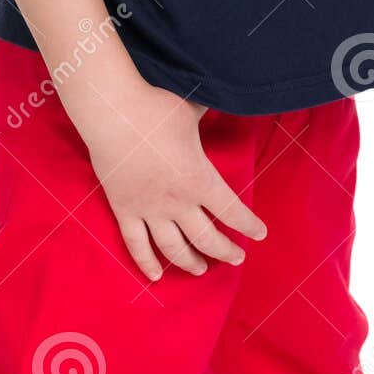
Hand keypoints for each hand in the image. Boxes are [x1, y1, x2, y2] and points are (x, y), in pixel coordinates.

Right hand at [80, 79, 266, 280]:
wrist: (113, 113)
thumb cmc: (156, 108)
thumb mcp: (193, 110)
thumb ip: (210, 113)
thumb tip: (225, 97)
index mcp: (200, 179)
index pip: (232, 212)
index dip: (249, 226)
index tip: (260, 234)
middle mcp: (178, 201)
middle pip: (207, 239)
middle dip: (225, 252)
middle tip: (236, 258)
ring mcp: (149, 209)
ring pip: (174, 249)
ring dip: (191, 263)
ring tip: (201, 270)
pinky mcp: (124, 210)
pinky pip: (136, 245)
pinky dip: (147, 263)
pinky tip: (156, 276)